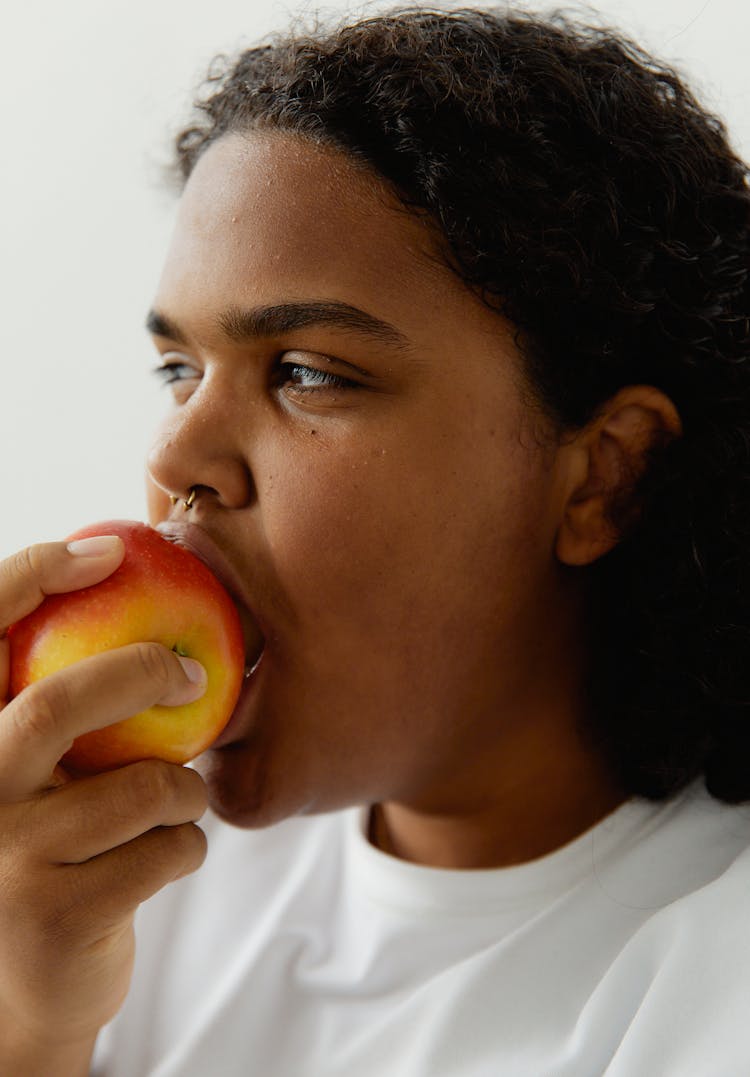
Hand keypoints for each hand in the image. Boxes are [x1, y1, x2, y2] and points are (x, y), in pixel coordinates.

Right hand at [0, 537, 208, 1071]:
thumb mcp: (37, 773)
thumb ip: (58, 701)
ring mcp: (4, 861)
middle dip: (139, 674)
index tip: (108, 552)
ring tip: (182, 798)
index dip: (32, 575)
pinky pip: (165, 852)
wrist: (25, 989)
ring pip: (136, 789)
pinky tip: (172, 852)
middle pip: (55, 706)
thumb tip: (134, 584)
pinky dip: (189, 844)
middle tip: (191, 674)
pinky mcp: (53, 919)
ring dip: (183, 788)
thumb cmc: (48, 848)